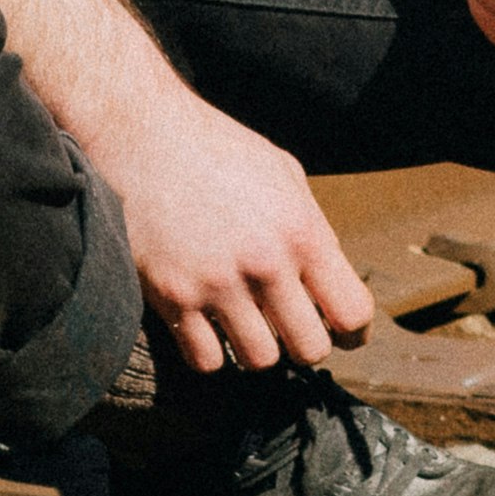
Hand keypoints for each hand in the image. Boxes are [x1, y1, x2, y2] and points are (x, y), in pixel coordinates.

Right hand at [100, 87, 378, 373]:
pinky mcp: (172, 297)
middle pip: (310, 348)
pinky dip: (211, 352)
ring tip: (246, 322)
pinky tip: (208, 326)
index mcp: (301, 230)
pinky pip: (207, 361)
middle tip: (288, 327)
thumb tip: (328, 282)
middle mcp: (264, 263)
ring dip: (257, 348)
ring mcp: (216, 284)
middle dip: (304, 343)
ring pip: (260, 361)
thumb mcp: (283, 174)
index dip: (353, 331)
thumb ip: (310, 228)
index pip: (352, 312)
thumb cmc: (217, 149)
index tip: (341, 331)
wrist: (141, 134)